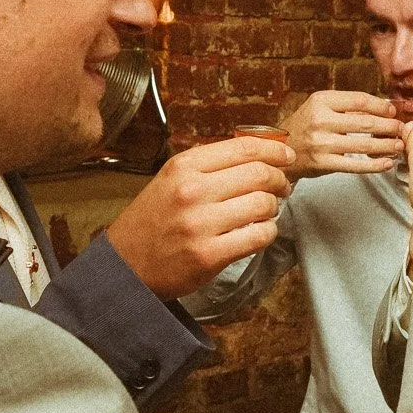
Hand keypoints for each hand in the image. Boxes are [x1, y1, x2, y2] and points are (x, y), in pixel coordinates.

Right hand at [103, 135, 292, 298]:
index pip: (244, 147)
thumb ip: (208, 165)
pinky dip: (267, 233)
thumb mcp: (170, 179)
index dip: (274, 150)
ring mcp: (200, 224)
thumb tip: (257, 154)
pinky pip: (258, 237)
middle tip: (282, 187)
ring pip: (263, 205)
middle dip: (280, 180)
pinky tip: (259, 233)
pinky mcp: (209, 255)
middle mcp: (192, 190)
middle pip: (260, 174)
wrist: (124, 265)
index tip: (287, 156)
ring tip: (266, 212)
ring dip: (273, 208)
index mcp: (183, 166)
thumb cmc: (153, 221)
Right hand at [280, 90, 403, 174]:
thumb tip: (382, 108)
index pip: (359, 100)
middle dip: (388, 127)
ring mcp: (321, 143)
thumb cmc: (306, 126)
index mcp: (321, 101)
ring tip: (399, 145)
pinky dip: (374, 165)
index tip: (392, 110)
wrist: (280, 148)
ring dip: (386, 146)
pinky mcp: (323, 163)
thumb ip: (346, 106)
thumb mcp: (320, 107)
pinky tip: (386, 163)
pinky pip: (355, 165)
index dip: (381, 106)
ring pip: (363, 145)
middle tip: (401, 129)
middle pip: (365, 123)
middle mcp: (320, 120)